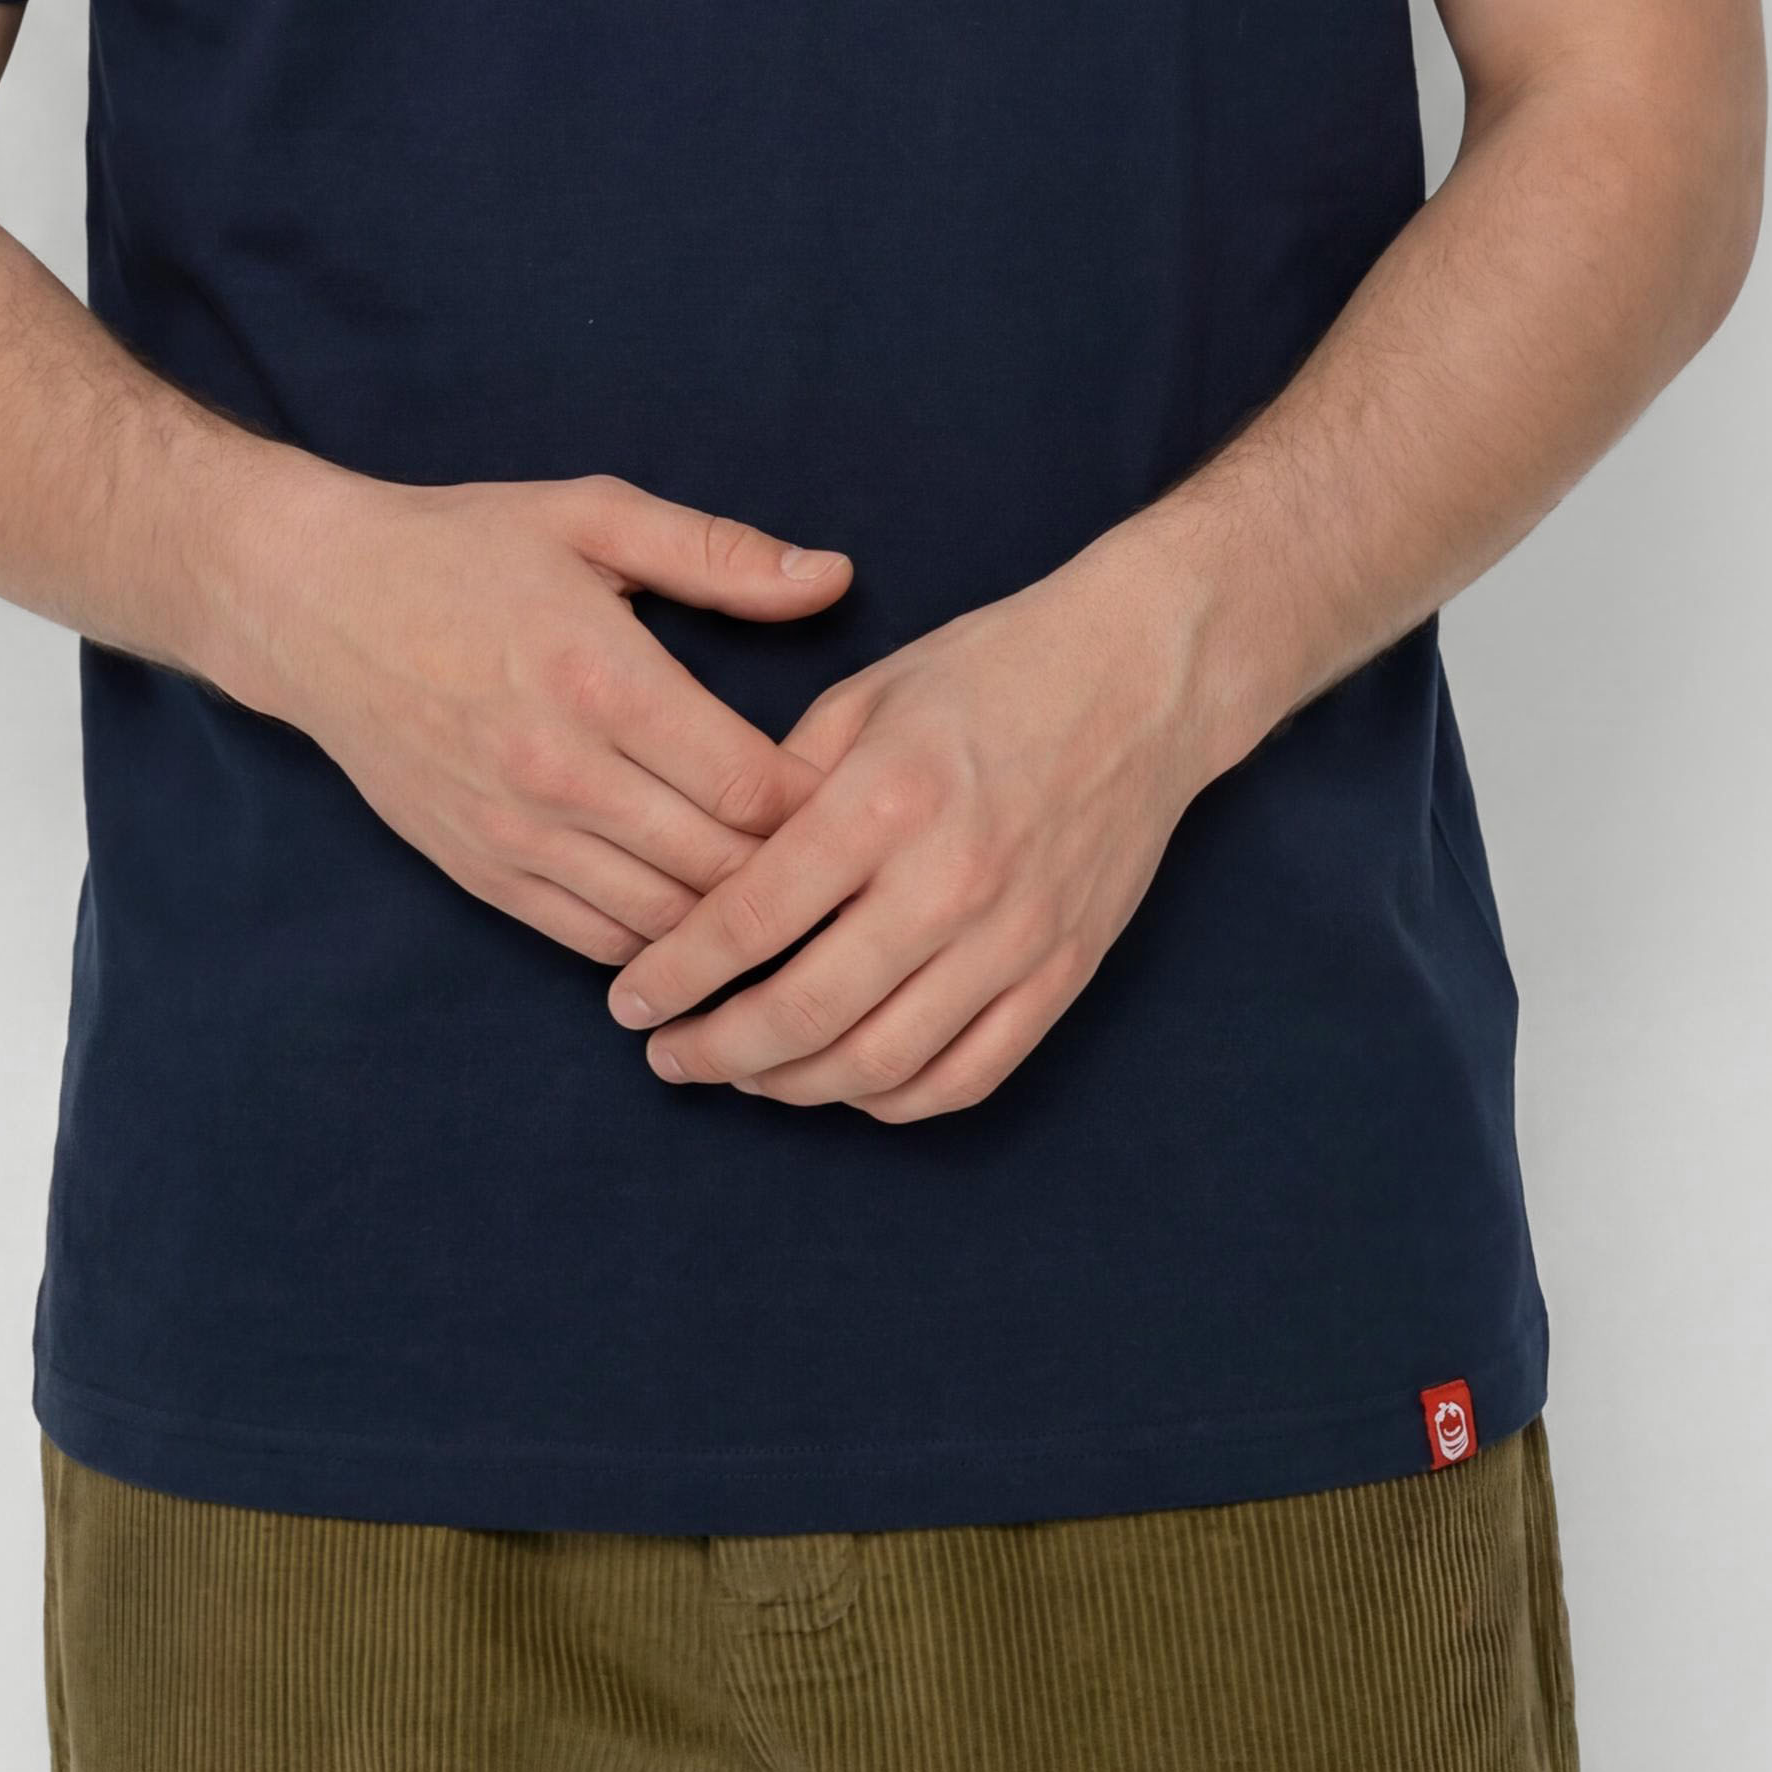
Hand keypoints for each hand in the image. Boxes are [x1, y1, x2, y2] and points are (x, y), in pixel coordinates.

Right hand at [215, 460, 852, 959]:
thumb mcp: (593, 516)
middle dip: (796, 878)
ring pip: (661, 921)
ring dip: (733, 927)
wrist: (314, 604)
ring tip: (797, 916)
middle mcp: (560, 770)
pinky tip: (703, 933)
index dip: (824, 806)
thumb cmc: (462, 549)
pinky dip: (658, 947)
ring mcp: (516, 833)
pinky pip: (593, 941)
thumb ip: (720, 554)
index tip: (865, 796)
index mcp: (603, 677)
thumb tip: (835, 578)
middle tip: (853, 870)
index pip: (749, 784)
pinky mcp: (482, 870)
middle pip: (718, 867)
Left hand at [597, 525, 1246, 1120]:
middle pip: (806, 1011)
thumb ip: (784, 788)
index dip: (677, 974)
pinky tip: (844, 1082)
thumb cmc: (993, 672)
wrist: (1142, 677)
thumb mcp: (868, 698)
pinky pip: (966, 1076)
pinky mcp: (1063, 972)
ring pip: (880, 1064)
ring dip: (794, 1086)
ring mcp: (1015, 937)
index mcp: (886, 799)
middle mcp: (950, 880)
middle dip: (717, 1051)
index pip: (752, 918)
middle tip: (669, 1055)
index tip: (630, 1001)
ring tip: (745, 1074)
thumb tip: (711, 873)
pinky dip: (892, 1099)